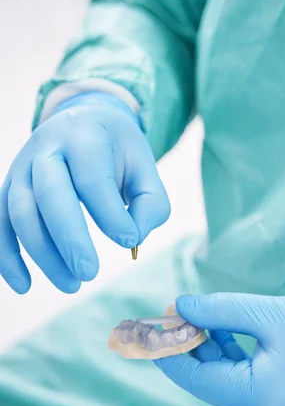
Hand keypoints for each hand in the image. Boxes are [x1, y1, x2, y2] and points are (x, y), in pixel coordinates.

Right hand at [0, 92, 169, 293]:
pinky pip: (0, 223)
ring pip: (21, 212)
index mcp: (85, 136)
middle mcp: (47, 148)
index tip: (129, 242)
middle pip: (49, 194)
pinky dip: (6, 257)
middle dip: (69, 238)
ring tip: (71, 285)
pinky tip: (24, 285)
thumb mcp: (145, 166)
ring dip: (43, 254)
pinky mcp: (9, 187)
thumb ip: (150, 203)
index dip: (109, 214)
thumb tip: (131, 241)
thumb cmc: (117, 151)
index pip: (92, 178)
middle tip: (90, 273)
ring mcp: (22, 167)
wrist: (84, 120)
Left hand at [156, 293, 284, 405]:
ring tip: (196, 316)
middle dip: (188, 346)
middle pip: (210, 381)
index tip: (149, 325)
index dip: (169, 349)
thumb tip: (180, 305)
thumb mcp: (272, 313)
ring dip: (210, 351)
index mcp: (258, 399)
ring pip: (228, 383)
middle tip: (173, 312)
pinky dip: (234, 361)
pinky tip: (223, 334)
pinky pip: (249, 387)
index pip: (195, 377)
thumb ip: (220, 310)